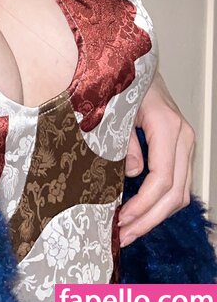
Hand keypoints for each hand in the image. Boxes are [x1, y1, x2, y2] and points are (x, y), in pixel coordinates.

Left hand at [118, 70, 194, 246]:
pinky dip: (160, 203)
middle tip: (122, 235)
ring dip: (155, 216)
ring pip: (180, 193)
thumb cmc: (125, 81)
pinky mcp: (180, 149)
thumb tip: (131, 174)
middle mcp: (183, 137)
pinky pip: (177, 184)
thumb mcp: (117, 108)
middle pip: (175, 193)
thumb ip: (124, 141)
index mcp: (167, 126)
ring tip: (128, 231)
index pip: (162, 178)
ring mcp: (185, 144)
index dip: (143, 204)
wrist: (139, 65)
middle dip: (148, 219)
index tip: (122, 219)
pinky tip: (139, 213)